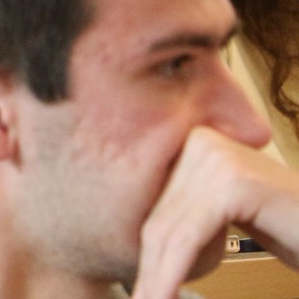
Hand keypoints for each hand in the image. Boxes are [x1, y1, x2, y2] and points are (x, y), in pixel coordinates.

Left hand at [132, 127, 298, 298]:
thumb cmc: (293, 227)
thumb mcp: (230, 215)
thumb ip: (191, 213)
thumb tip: (146, 248)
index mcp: (195, 142)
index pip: (156, 207)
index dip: (145, 253)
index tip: (139, 289)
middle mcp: (202, 140)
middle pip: (159, 218)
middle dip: (149, 268)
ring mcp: (217, 157)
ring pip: (169, 230)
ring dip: (156, 277)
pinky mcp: (232, 183)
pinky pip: (189, 237)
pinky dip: (172, 273)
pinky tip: (165, 297)